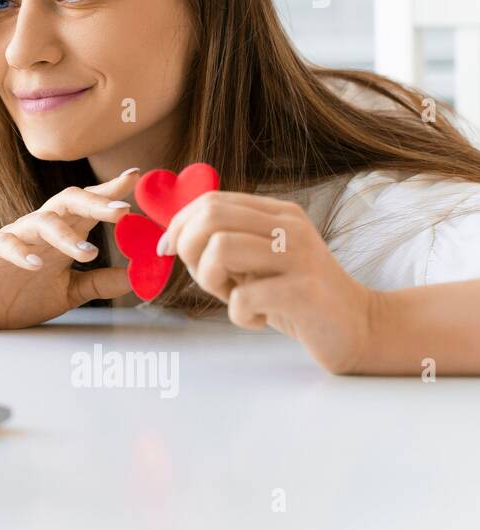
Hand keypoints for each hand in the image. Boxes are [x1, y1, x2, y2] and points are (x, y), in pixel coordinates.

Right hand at [0, 169, 136, 330]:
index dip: (109, 190)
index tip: (135, 177)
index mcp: (61, 235)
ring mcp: (14, 237)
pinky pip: (6, 244)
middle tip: (123, 209)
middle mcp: (39, 229)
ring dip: (66, 235)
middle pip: (68, 202)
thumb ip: (99, 283)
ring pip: (41, 222)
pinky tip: (35, 264)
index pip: (87, 206)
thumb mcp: (68, 292)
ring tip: (89, 253)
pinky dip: (21, 252)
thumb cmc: (19, 295)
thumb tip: (137, 276)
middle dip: (96, 203)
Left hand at [159, 190, 375, 373]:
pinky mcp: (304, 290)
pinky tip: (258, 320)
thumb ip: (221, 244)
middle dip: (190, 251)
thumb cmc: (294, 297)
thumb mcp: (256, 262)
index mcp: (276, 212)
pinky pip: (242, 297)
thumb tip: (170, 238)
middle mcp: (289, 226)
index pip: (210, 200)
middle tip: (210, 280)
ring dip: (211, 282)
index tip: (170, 252)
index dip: (178, 225)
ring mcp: (300, 256)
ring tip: (235, 298)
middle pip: (210, 216)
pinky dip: (238, 316)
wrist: (359, 329)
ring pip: (220, 249)